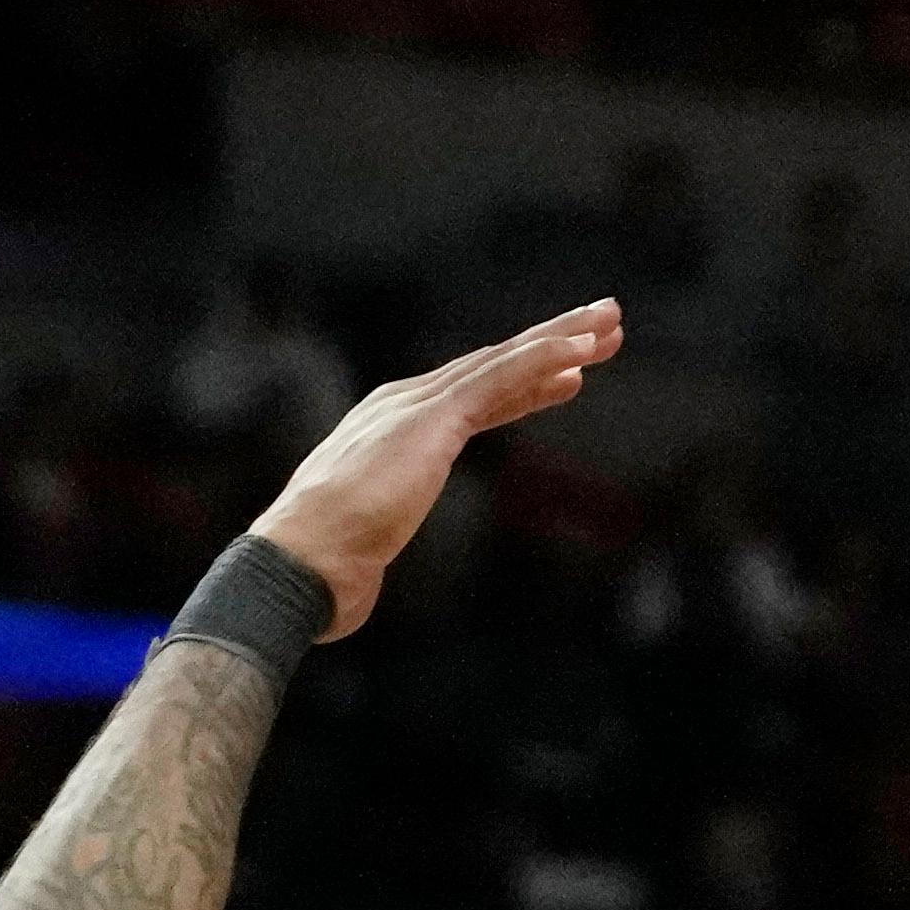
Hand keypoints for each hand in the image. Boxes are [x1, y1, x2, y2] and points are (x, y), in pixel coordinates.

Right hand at [248, 302, 619, 632]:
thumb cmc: (322, 567)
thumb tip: (357, 586)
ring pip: (504, 361)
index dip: (526, 382)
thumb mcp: (357, 548)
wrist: (300, 561)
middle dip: (553, 344)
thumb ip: (367, 548)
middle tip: (604, 326)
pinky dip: (543, 360)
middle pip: (495, 368)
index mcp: (390, 429)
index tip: (572, 375)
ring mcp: (417, 407)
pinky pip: (499, 378)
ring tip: (609, 323)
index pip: (473, 398)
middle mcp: (403, 405)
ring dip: (561, 340)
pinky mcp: (432, 418)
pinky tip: (582, 353)